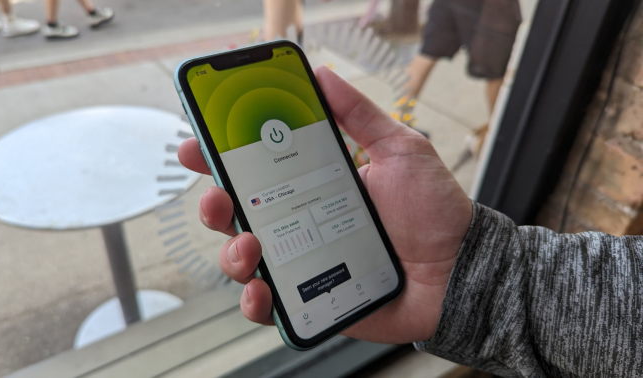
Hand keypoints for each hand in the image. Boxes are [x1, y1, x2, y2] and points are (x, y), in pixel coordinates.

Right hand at [178, 66, 472, 343]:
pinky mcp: (310, 299)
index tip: (198, 146)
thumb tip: (323, 75)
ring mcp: (302, 262)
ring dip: (231, 252)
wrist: (458, 270)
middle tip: (220, 197)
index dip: (220, 158)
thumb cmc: (432, 210)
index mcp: (313, 185)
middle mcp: (300, 222)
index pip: (256, 169)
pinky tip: (261, 290)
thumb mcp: (400, 149)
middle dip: (215, 204)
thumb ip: (360, 115)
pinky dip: (254, 300)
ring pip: (244, 259)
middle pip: (239, 214)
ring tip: (250, 246)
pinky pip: (268, 304)